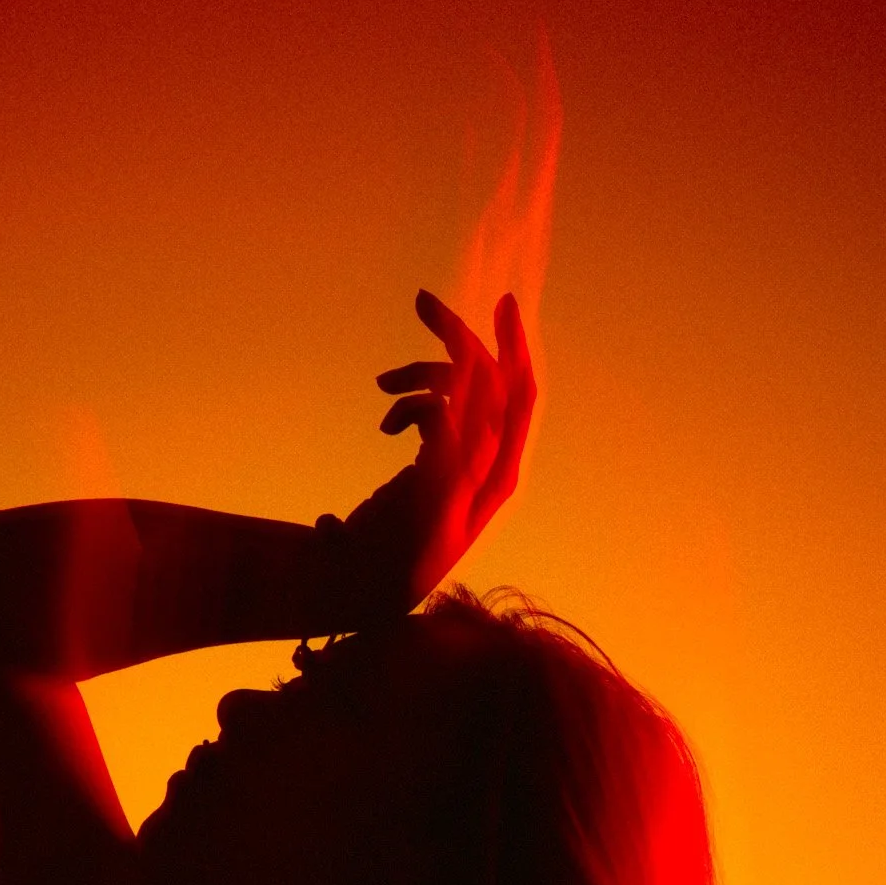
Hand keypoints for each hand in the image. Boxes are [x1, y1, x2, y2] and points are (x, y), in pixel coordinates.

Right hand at [335, 290, 535, 614]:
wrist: (366, 584)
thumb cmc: (399, 552)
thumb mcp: (430, 502)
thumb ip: (453, 445)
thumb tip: (470, 386)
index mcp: (496, 472)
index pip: (518, 393)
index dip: (513, 345)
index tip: (502, 300)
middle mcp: (487, 462)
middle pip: (485, 379)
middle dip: (454, 339)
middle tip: (420, 301)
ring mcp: (461, 458)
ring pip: (451, 390)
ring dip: (416, 377)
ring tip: (381, 385)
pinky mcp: (435, 459)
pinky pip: (430, 409)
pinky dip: (406, 407)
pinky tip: (385, 427)